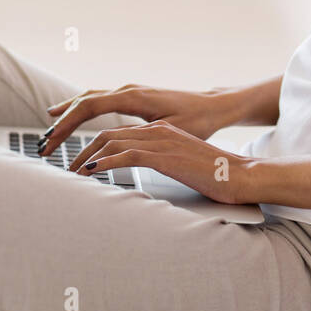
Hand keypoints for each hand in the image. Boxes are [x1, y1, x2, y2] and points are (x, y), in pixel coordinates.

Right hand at [38, 83, 235, 158]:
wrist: (214, 105)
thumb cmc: (198, 120)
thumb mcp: (170, 131)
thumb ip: (141, 137)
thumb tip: (115, 148)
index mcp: (134, 97)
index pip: (89, 108)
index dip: (67, 124)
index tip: (51, 141)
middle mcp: (128, 90)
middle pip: (83, 103)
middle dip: (61, 124)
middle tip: (43, 146)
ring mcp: (129, 91)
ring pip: (88, 99)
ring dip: (67, 116)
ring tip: (48, 134)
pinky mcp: (132, 97)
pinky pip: (98, 100)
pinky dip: (79, 109)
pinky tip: (67, 116)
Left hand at [66, 120, 254, 204]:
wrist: (242, 175)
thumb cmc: (216, 176)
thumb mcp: (182, 166)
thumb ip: (160, 164)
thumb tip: (140, 179)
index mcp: (162, 130)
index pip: (118, 132)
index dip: (94, 145)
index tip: (79, 160)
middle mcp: (159, 130)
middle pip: (108, 134)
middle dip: (83, 149)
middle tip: (67, 166)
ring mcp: (162, 140)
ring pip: (112, 141)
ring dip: (88, 157)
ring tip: (73, 172)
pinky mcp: (165, 155)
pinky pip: (126, 155)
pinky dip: (105, 162)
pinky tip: (92, 171)